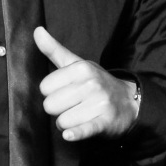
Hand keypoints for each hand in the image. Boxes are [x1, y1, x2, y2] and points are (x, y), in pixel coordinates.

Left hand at [34, 26, 138, 141]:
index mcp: (81, 68)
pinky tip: (69, 135)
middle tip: (71, 105)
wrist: (129, 101)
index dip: (51, 93)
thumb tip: (37, 30)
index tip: (63, 92)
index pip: (45, 87)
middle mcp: (90, 84)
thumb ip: (55, 50)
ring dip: (67, 123)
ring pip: (62, 121)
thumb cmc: (97, 82)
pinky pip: (84, 129)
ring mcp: (99, 103)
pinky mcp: (104, 122)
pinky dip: (75, 133)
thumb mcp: (78, 64)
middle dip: (57, 109)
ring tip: (79, 116)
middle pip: (50, 105)